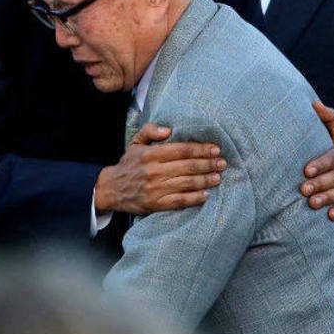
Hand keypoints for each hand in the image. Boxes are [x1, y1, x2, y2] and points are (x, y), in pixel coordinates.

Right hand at [95, 122, 225, 214]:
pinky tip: (206, 194)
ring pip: (186, 183)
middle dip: (208, 164)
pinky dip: (194, 198)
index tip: (215, 149)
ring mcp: (155, 189)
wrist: (111, 189)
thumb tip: (169, 129)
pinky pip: (179, 201)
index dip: (201, 149)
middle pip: (188, 166)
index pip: (181, 149)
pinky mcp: (156, 204)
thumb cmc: (129, 164)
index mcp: (151, 154)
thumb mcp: (136, 142)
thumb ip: (151, 130)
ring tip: (218, 177)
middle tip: (222, 162)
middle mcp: (154, 171)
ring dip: (205, 180)